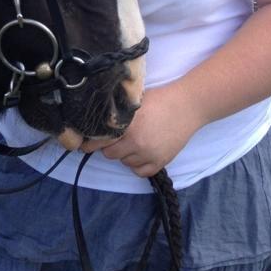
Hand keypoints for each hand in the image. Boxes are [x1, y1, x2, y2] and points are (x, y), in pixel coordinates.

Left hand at [81, 84, 202, 177]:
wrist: (187, 105)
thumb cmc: (158, 98)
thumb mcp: (133, 102)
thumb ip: (116, 114)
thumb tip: (95, 122)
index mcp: (126, 124)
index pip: (99, 140)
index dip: (90, 142)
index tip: (83, 144)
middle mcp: (136, 142)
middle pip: (109, 153)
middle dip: (109, 146)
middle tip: (116, 137)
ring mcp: (149, 154)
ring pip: (124, 162)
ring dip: (124, 154)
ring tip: (132, 141)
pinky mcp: (161, 162)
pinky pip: (140, 172)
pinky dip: (137, 164)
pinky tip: (140, 152)